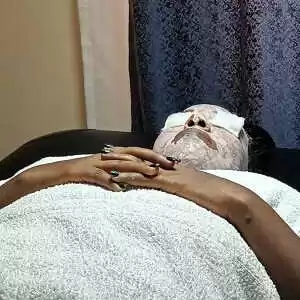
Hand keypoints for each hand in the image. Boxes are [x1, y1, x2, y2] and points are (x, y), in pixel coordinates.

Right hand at [20, 147, 174, 191]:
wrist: (63, 170)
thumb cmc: (88, 171)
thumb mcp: (108, 169)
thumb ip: (123, 171)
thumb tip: (140, 177)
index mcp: (115, 155)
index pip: (139, 152)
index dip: (155, 156)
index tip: (171, 162)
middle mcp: (109, 156)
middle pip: (134, 155)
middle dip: (152, 160)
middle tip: (168, 166)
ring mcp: (99, 163)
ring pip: (121, 164)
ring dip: (136, 169)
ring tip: (151, 174)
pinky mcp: (87, 172)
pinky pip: (100, 177)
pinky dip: (110, 182)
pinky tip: (119, 190)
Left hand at [107, 150, 252, 219]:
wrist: (228, 196)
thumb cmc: (214, 194)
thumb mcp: (194, 188)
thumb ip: (182, 185)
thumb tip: (174, 187)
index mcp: (174, 168)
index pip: (149, 158)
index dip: (132, 155)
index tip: (118, 153)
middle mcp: (170, 167)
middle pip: (141, 157)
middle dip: (121, 155)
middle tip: (104, 152)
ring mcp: (170, 174)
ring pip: (140, 166)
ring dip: (121, 164)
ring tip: (104, 162)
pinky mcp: (171, 184)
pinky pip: (147, 180)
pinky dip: (130, 178)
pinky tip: (117, 179)